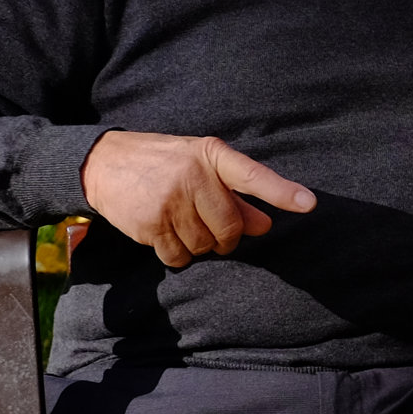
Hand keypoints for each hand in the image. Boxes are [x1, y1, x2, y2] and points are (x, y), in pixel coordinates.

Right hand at [80, 130, 314, 269]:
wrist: (104, 163)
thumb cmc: (163, 164)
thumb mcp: (200, 167)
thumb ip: (235, 195)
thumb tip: (265, 225)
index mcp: (212, 156)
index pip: (253, 176)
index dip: (281, 192)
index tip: (309, 204)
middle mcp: (193, 176)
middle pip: (230, 228)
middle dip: (225, 237)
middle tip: (211, 228)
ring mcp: (171, 200)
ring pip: (205, 247)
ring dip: (199, 245)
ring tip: (181, 222)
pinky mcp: (151, 223)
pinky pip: (179, 257)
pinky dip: (178, 254)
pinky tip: (166, 234)